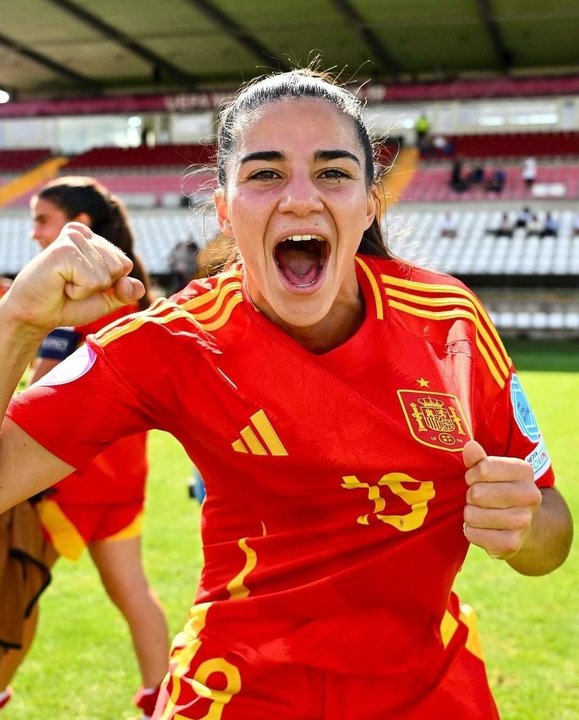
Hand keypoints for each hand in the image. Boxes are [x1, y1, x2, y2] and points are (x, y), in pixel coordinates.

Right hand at [2, 223, 144, 335]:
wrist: (37, 314)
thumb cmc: (68, 303)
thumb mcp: (106, 299)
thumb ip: (126, 291)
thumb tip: (133, 283)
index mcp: (94, 240)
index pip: (125, 264)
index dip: (110, 285)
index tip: (85, 285)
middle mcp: (83, 233)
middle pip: (120, 266)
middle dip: (100, 286)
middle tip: (73, 285)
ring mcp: (73, 238)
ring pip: (106, 274)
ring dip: (87, 289)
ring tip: (65, 284)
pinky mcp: (64, 249)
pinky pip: (92, 279)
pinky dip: (78, 291)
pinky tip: (60, 284)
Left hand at [463, 440, 541, 559]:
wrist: (522, 524)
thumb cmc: (498, 489)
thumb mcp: (491, 470)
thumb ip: (478, 458)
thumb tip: (469, 446)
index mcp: (524, 471)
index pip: (483, 468)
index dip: (472, 474)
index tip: (476, 479)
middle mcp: (530, 496)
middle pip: (476, 493)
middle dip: (470, 495)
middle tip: (479, 498)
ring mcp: (523, 522)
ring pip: (472, 515)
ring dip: (470, 513)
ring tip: (480, 512)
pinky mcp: (511, 544)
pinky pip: (472, 534)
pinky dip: (470, 530)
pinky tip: (482, 527)